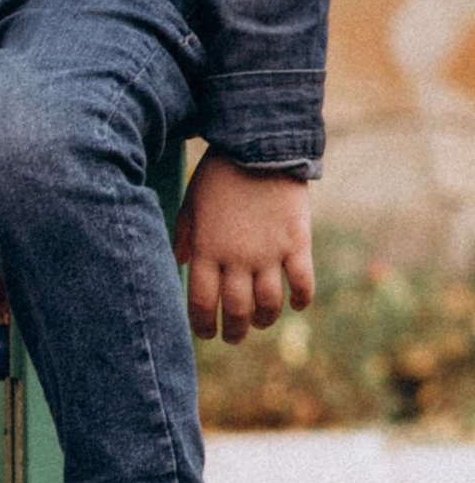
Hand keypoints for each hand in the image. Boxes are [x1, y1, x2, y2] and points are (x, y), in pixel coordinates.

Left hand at [176, 156, 312, 343]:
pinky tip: (296, 304)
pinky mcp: (297, 243)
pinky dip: (301, 300)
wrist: (260, 146)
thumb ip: (185, 236)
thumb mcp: (192, 204)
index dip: (203, 325)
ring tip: (261, 322)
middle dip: (234, 331)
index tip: (206, 333)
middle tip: (234, 336)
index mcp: (207, 250)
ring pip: (269, 304)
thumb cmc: (219, 175)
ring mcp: (269, 252)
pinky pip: (303, 283)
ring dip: (264, 320)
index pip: (202, 302)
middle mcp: (237, 258)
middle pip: (236, 310)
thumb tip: (178, 263)